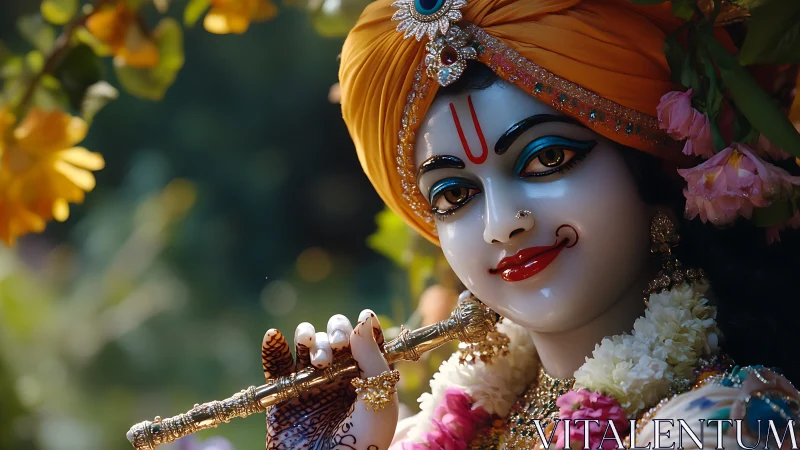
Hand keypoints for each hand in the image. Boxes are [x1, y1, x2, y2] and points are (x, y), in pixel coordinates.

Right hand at [261, 310, 398, 449]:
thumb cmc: (363, 441)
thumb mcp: (380, 400)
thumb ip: (373, 357)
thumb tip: (362, 318)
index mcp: (364, 375)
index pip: (362, 338)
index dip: (361, 326)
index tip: (362, 320)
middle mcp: (337, 374)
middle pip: (333, 335)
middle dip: (335, 332)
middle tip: (337, 346)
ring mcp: (309, 381)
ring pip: (306, 343)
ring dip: (309, 337)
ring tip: (315, 355)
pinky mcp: (282, 392)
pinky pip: (275, 363)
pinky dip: (272, 347)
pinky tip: (274, 337)